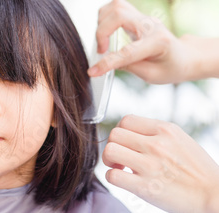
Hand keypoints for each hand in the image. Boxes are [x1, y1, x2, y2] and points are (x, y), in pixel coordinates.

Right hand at [87, 0, 193, 83]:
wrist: (185, 56)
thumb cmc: (171, 67)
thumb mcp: (151, 75)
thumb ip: (128, 67)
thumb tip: (106, 62)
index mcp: (159, 43)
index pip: (127, 52)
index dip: (107, 62)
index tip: (92, 71)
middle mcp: (151, 25)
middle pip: (118, 15)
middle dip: (102, 32)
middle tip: (101, 50)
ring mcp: (144, 17)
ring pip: (116, 6)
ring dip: (102, 22)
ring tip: (104, 40)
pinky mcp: (138, 15)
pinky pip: (117, 6)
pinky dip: (106, 16)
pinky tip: (107, 30)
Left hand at [103, 115, 218, 212]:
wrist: (215, 196)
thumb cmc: (199, 171)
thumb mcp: (181, 140)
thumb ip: (157, 134)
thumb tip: (132, 132)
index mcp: (166, 130)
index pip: (126, 120)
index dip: (121, 131)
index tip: (127, 143)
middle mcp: (156, 144)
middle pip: (114, 134)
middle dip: (113, 145)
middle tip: (121, 157)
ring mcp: (149, 165)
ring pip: (110, 150)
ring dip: (109, 160)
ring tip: (120, 167)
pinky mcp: (145, 187)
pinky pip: (112, 176)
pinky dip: (113, 178)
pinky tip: (125, 180)